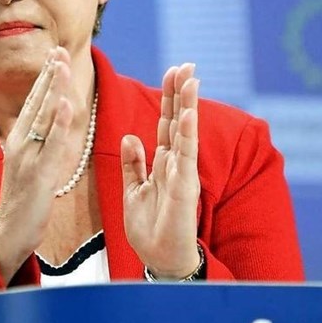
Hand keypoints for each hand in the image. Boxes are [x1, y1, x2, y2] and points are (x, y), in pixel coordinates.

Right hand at [0, 47, 74, 281]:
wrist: (10, 231)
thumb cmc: (24, 196)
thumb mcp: (30, 161)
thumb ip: (40, 139)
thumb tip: (51, 117)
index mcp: (20, 138)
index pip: (34, 100)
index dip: (45, 75)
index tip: (55, 52)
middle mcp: (20, 142)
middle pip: (37, 102)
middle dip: (49, 74)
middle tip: (59, 48)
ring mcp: (27, 157)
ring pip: (43, 117)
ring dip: (53, 89)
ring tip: (62, 65)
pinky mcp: (38, 174)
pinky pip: (51, 145)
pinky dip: (59, 123)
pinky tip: (66, 104)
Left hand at [122, 63, 200, 278]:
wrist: (159, 257)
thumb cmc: (150, 227)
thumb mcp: (134, 189)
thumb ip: (133, 163)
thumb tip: (130, 136)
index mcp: (162, 161)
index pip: (166, 122)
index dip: (169, 97)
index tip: (173, 71)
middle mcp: (175, 163)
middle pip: (178, 121)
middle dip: (181, 93)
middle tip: (186, 64)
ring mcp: (181, 174)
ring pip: (185, 133)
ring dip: (188, 106)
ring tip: (191, 79)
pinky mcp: (183, 189)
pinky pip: (185, 158)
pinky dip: (187, 136)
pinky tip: (188, 116)